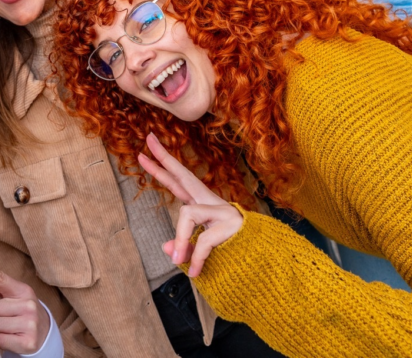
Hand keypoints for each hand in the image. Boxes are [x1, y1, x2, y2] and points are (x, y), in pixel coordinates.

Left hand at [0, 258, 49, 354]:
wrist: (44, 333)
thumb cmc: (23, 310)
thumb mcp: (14, 294)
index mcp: (24, 291)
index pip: (1, 279)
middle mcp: (29, 306)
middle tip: (7, 317)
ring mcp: (30, 324)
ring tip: (10, 327)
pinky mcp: (28, 342)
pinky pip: (0, 340)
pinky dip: (3, 341)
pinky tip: (13, 337)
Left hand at [139, 134, 242, 276]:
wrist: (264, 262)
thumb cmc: (232, 252)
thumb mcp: (201, 251)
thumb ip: (184, 246)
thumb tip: (168, 249)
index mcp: (202, 205)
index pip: (178, 181)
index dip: (163, 165)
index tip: (148, 142)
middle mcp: (211, 202)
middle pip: (184, 175)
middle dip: (165, 158)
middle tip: (148, 139)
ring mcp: (222, 211)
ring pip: (187, 214)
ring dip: (181, 239)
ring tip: (178, 262)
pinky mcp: (230, 224)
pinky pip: (203, 240)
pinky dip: (196, 258)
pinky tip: (194, 271)